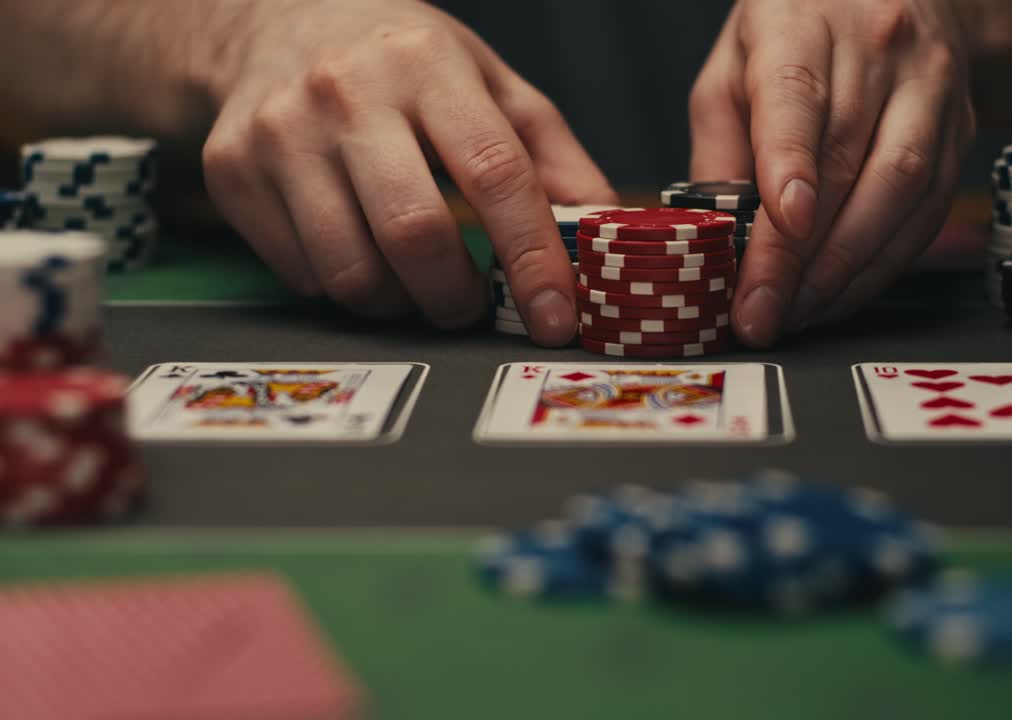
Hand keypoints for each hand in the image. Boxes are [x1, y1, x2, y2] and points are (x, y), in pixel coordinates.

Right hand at [201, 0, 614, 343]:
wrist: (272, 21)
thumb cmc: (400, 61)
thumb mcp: (487, 81)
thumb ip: (550, 155)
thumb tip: (603, 229)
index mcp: (428, 65)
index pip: (495, 173)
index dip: (532, 256)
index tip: (557, 314)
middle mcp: (347, 93)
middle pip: (414, 233)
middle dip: (457, 295)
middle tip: (472, 304)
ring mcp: (280, 134)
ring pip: (350, 271)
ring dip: (399, 304)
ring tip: (415, 284)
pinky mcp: (232, 171)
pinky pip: (301, 275)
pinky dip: (344, 289)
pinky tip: (360, 255)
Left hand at [690, 0, 975, 345]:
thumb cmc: (795, 38)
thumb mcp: (731, 70)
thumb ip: (719, 149)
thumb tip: (716, 240)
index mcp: (802, 23)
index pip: (798, 96)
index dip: (792, 164)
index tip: (784, 224)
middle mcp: (877, 49)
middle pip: (846, 159)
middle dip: (801, 253)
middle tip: (763, 311)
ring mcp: (930, 90)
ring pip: (900, 190)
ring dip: (846, 268)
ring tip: (798, 311)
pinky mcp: (961, 131)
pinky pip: (927, 212)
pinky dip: (882, 265)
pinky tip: (841, 293)